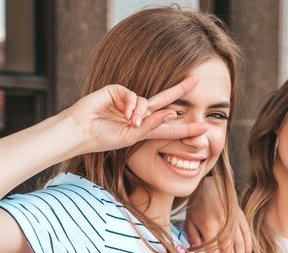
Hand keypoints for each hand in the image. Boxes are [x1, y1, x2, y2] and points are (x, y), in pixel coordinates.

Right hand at [65, 75, 207, 153]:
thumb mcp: (132, 137)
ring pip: (147, 103)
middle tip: (197, 80)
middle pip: (165, 100)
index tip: (205, 127)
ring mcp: (129, 102)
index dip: (187, 127)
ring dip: (141, 114)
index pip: (169, 127)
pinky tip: (126, 115)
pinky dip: (132, 106)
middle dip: (180, 90)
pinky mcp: (118, 91)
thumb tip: (173, 112)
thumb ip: (153, 126)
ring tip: (131, 123)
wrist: (82, 131)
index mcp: (144, 128)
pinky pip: (134, 96)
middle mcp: (139, 113)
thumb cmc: (103, 138)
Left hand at [185, 176, 251, 252]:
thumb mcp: (189, 220)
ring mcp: (235, 221)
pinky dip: (248, 248)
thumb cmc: (197, 204)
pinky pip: (247, 236)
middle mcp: (225, 224)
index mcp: (210, 225)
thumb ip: (193, 237)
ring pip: (240, 246)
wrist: (210, 183)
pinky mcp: (241, 217)